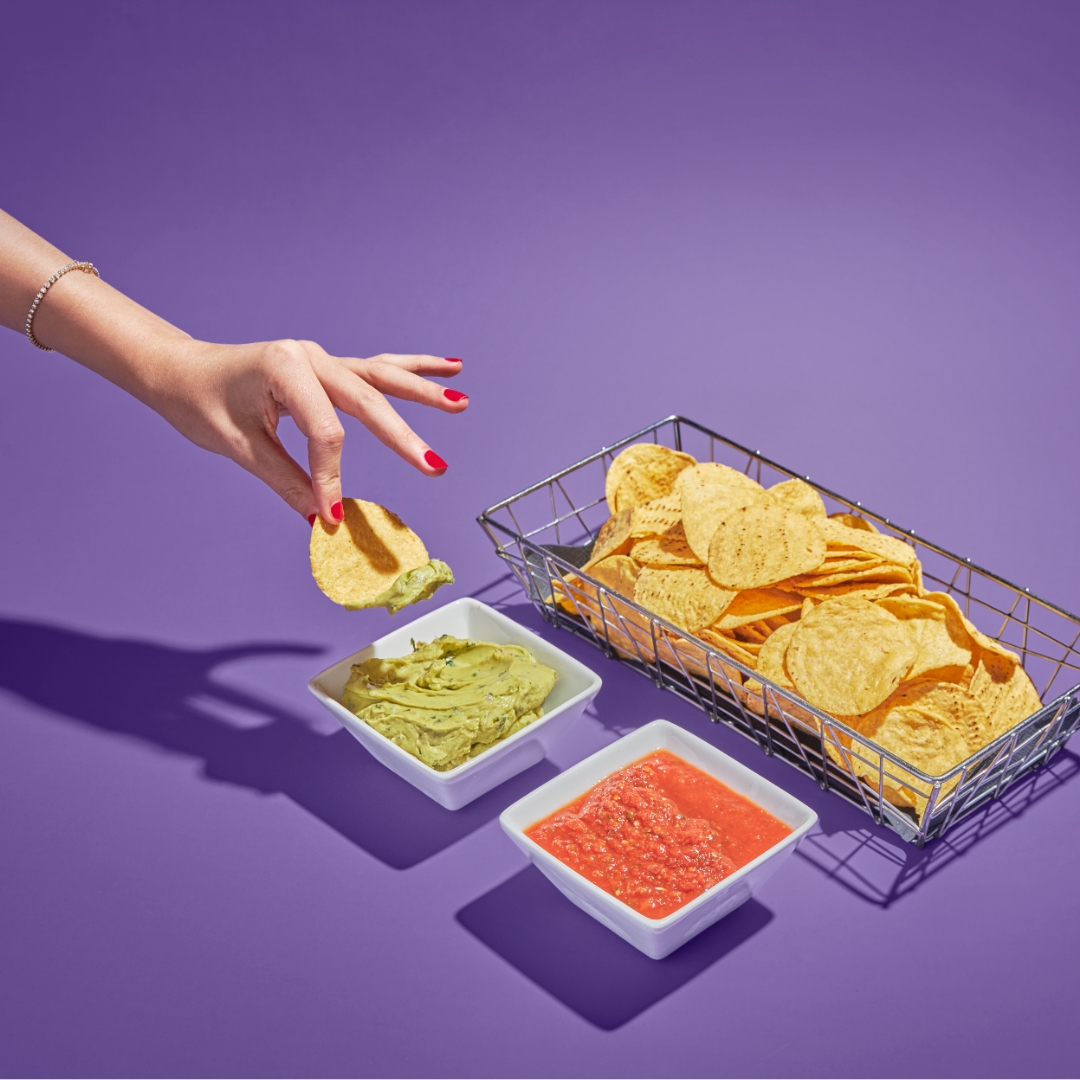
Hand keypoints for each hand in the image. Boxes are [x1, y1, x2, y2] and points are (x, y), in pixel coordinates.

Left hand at [144, 338, 465, 522]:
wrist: (180, 370)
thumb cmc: (200, 403)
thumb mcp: (240, 447)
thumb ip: (288, 481)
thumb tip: (326, 520)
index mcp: (285, 369)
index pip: (326, 432)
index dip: (332, 477)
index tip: (333, 516)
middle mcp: (311, 356)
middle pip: (366, 401)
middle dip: (403, 436)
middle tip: (435, 468)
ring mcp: (323, 358)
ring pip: (382, 378)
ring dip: (423, 393)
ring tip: (462, 403)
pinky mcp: (329, 367)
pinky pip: (378, 369)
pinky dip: (413, 369)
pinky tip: (449, 367)